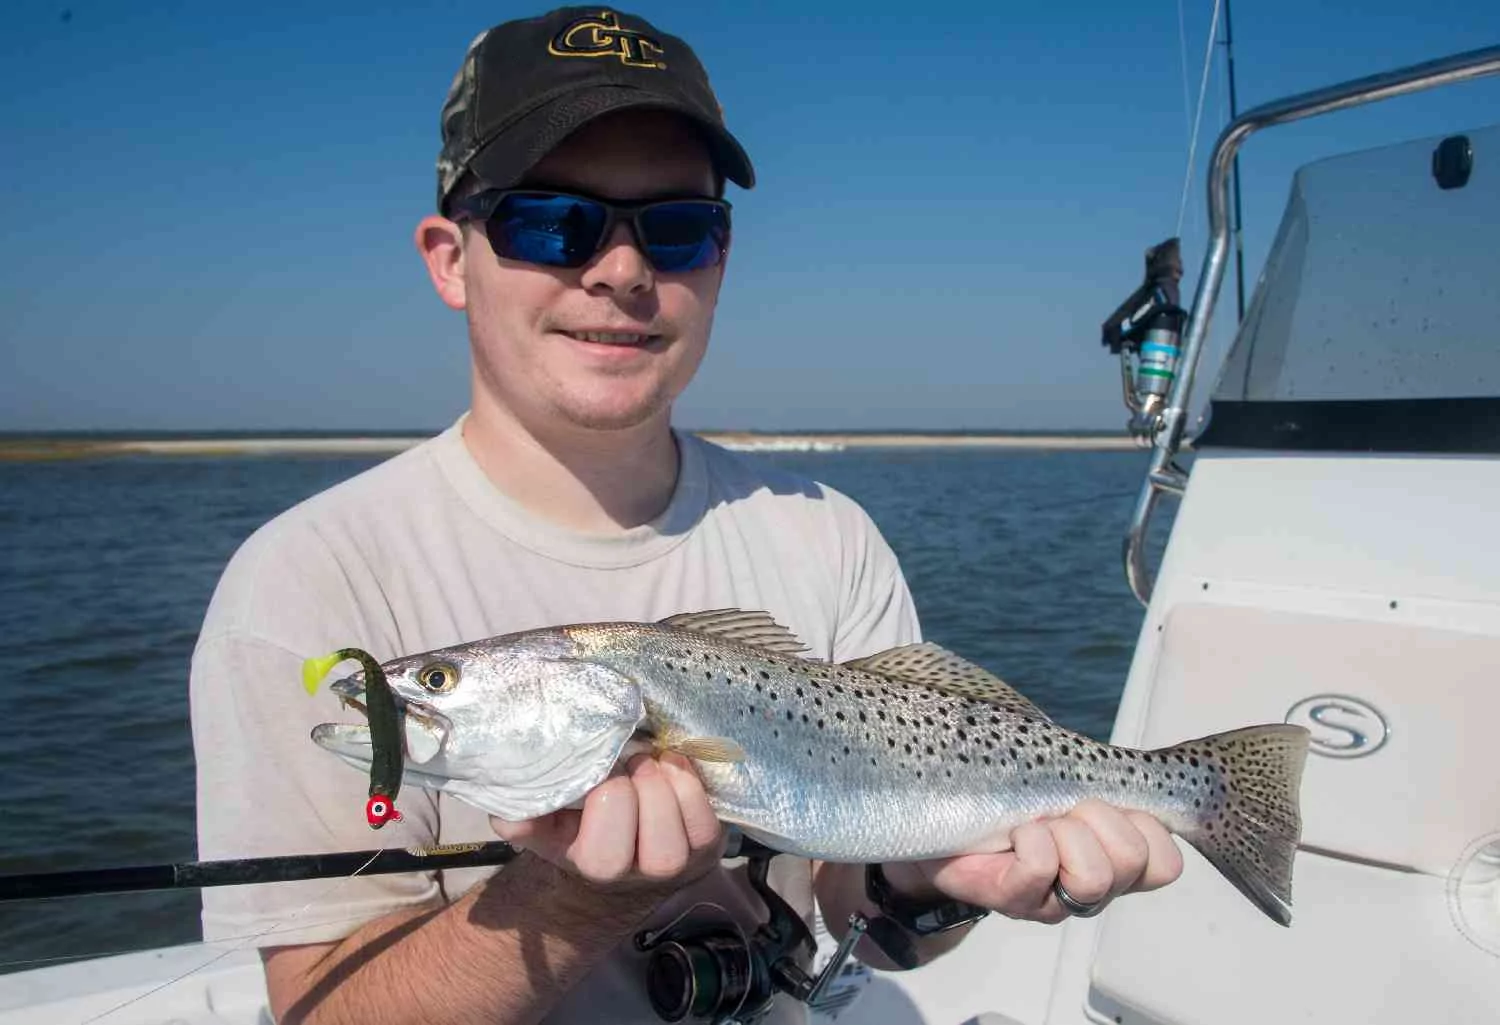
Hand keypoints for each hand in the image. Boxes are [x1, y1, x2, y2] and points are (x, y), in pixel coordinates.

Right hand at [490, 752, 725, 893]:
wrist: (614, 854)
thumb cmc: (575, 825)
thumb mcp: (540, 820)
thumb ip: (522, 813)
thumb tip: (512, 813)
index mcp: (591, 864)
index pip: (607, 851)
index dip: (611, 798)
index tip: (602, 769)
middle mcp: (637, 874)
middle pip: (660, 849)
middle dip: (648, 791)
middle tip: (634, 761)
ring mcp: (676, 864)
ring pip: (687, 837)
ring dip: (674, 789)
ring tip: (655, 763)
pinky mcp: (704, 847)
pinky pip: (709, 826)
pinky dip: (696, 790)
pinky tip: (675, 767)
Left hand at [883, 800, 1183, 924]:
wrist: (931, 807)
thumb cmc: (1003, 788)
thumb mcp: (1062, 774)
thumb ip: (1102, 775)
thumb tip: (1152, 769)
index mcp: (1111, 858)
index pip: (1166, 863)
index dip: (1147, 825)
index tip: (1104, 801)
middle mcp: (1090, 888)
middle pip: (1134, 860)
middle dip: (1101, 817)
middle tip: (1062, 809)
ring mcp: (1053, 901)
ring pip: (1095, 875)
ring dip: (1065, 833)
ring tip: (1034, 824)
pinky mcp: (1011, 901)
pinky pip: (1041, 869)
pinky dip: (1030, 840)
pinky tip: (1012, 834)